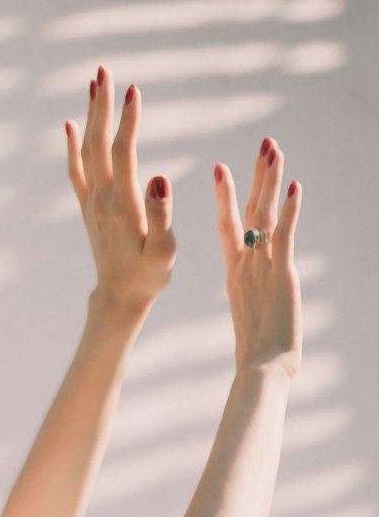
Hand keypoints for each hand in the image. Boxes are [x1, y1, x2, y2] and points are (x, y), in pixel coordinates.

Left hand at [65, 64, 176, 314]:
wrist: (119, 297)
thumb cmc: (149, 276)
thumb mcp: (164, 250)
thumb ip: (162, 215)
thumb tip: (160, 178)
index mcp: (123, 205)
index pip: (124, 152)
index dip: (128, 121)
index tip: (134, 89)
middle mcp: (102, 199)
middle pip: (99, 143)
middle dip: (102, 106)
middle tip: (104, 70)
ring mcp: (92, 202)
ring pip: (87, 151)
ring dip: (90, 116)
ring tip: (94, 83)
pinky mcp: (88, 208)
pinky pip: (76, 171)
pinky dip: (72, 146)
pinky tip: (69, 124)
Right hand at [214, 138, 302, 379]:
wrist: (261, 370)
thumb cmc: (258, 359)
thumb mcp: (254, 323)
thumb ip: (254, 309)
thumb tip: (255, 316)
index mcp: (236, 275)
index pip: (228, 227)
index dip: (225, 197)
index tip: (222, 168)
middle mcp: (245, 266)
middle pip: (248, 212)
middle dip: (255, 177)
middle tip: (263, 145)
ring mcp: (260, 268)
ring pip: (263, 216)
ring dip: (269, 182)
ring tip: (274, 150)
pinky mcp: (280, 275)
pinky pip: (283, 235)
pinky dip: (289, 211)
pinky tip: (295, 188)